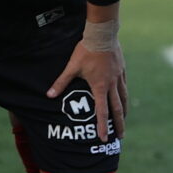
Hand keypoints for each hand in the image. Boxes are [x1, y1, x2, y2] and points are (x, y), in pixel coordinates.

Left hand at [48, 19, 126, 140]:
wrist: (102, 35)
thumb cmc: (86, 51)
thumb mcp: (71, 67)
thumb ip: (61, 82)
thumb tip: (49, 95)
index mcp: (100, 87)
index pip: (102, 112)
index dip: (103, 126)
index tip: (104, 138)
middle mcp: (112, 85)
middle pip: (117, 109)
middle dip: (119, 124)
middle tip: (120, 137)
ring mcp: (119, 77)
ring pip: (123, 98)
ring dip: (124, 111)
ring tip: (124, 121)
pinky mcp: (122, 70)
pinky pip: (124, 86)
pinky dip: (124, 95)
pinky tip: (123, 97)